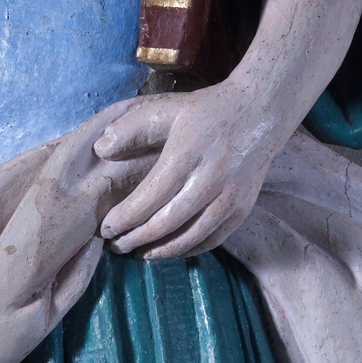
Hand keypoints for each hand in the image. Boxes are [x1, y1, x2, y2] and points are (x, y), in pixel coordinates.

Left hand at [92, 78, 289, 260]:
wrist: (261, 113)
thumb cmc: (207, 112)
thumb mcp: (166, 110)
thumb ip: (131, 128)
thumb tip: (100, 149)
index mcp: (186, 156)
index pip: (147, 199)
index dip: (123, 219)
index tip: (106, 228)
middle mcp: (209, 180)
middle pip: (165, 224)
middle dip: (135, 239)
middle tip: (117, 245)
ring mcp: (230, 197)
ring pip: (190, 238)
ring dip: (161, 251)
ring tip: (140, 253)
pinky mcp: (243, 208)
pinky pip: (212, 239)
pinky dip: (189, 249)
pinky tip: (171, 249)